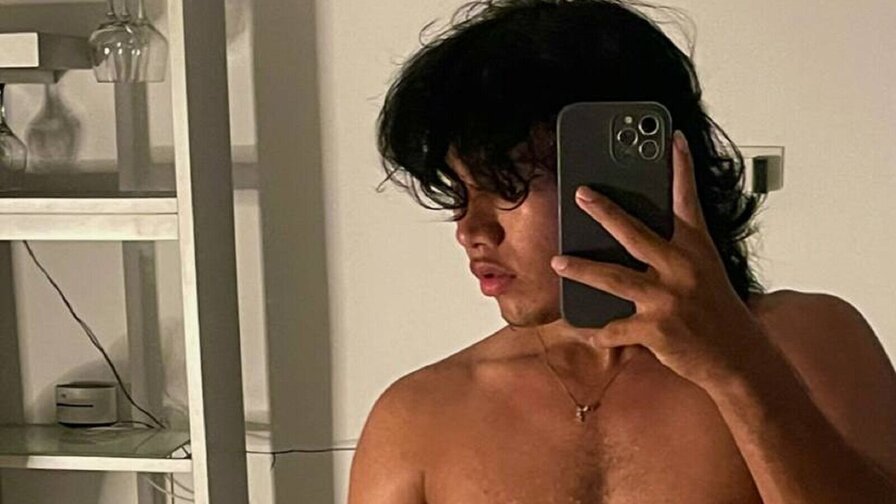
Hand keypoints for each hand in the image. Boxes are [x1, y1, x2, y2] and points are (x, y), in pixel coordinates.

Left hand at [550, 130, 769, 386]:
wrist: (739, 358)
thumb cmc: (717, 312)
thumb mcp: (705, 272)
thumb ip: (675, 252)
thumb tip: (632, 236)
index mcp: (697, 250)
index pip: (688, 201)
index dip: (681, 168)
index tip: (671, 138)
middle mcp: (682, 269)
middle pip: (636, 234)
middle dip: (605, 211)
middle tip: (581, 193)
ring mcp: (668, 299)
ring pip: (614, 279)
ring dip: (582, 269)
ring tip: (557, 260)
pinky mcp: (657, 330)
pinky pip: (615, 329)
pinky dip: (594, 330)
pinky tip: (578, 327)